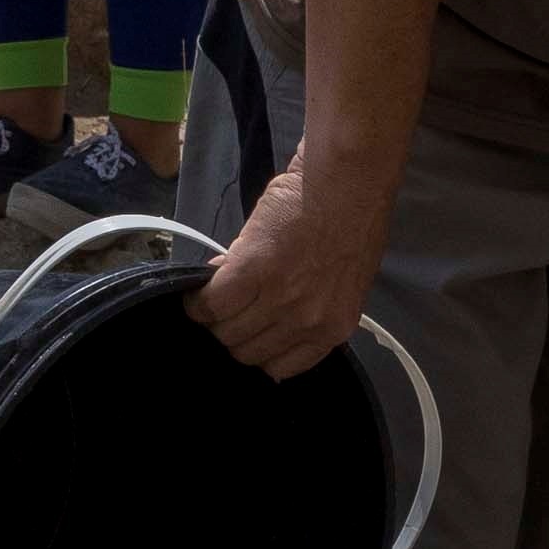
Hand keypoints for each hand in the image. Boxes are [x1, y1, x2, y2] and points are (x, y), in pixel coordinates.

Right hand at [191, 155, 391, 380]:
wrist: (349, 181)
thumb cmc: (351, 222)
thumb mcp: (335, 279)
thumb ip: (302, 303)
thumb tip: (253, 310)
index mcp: (332, 328)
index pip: (280, 367)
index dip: (259, 349)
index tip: (251, 333)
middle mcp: (306, 322)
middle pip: (246, 352)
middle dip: (232, 333)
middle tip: (229, 307)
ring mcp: (279, 298)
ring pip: (224, 330)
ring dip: (212, 316)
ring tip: (213, 295)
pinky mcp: (252, 270)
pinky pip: (210, 303)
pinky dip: (197, 300)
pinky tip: (198, 289)